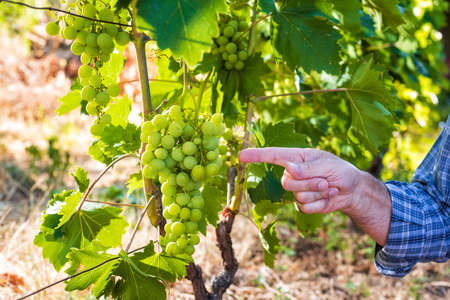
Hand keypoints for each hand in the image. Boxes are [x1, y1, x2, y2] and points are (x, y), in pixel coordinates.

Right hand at [238, 147, 391, 245]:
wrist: (352, 190)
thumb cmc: (339, 170)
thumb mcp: (327, 164)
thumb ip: (308, 167)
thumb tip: (289, 170)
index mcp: (295, 158)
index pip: (272, 156)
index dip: (256, 156)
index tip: (241, 156)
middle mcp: (292, 173)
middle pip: (287, 181)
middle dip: (309, 182)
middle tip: (325, 180)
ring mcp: (296, 190)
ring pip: (297, 195)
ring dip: (317, 193)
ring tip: (329, 187)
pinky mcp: (303, 204)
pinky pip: (304, 207)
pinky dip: (320, 203)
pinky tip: (329, 196)